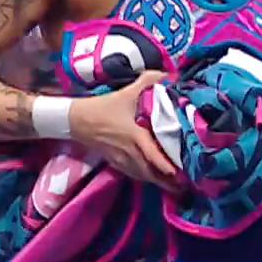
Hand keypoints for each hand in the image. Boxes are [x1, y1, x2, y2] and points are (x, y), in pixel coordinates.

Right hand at [68, 73, 182, 190]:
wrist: (77, 120)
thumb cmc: (103, 107)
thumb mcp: (126, 92)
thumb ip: (148, 81)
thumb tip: (168, 75)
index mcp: (134, 135)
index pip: (152, 154)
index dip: (165, 166)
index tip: (179, 173)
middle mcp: (129, 152)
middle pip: (150, 172)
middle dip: (167, 181)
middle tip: (185, 185)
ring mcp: (121, 160)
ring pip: (142, 176)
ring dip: (157, 182)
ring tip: (175, 186)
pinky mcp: (115, 163)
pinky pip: (133, 174)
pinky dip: (145, 178)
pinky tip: (154, 178)